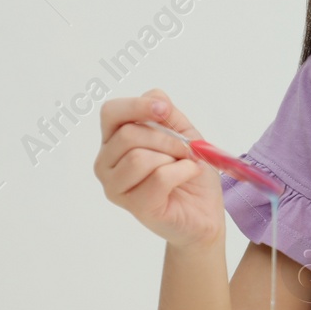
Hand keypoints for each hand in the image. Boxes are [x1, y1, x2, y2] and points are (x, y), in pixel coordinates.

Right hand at [94, 89, 224, 251]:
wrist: (204, 211)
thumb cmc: (189, 172)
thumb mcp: (183, 134)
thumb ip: (167, 115)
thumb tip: (156, 98)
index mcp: (114, 141)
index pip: (110, 113)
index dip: (136, 106)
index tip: (164, 110)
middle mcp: (106, 164)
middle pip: (128, 135)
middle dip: (167, 138)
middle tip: (186, 150)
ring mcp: (116, 187)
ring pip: (139, 157)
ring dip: (173, 157)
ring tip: (184, 165)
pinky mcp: (135, 206)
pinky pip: (159, 178)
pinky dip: (182, 172)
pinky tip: (187, 176)